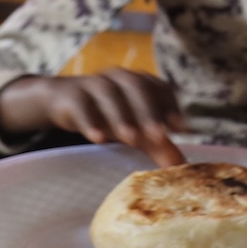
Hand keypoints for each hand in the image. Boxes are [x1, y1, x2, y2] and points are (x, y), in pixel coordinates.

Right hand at [0, 70, 189, 165]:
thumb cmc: (108, 114)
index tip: (181, 129)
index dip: (171, 106)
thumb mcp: (134, 127)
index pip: (160, 87)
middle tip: (159, 136)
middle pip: (137, 87)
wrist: (64, 101)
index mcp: (139, 81)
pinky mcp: (72, 95)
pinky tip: (98, 138)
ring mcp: (95, 84)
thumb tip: (182, 169)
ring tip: (130, 139)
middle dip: (149, 112)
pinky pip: (82, 105)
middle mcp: (120, 78)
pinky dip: (90, 121)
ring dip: (122, 116)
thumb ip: (157, 145)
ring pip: (110, 94)